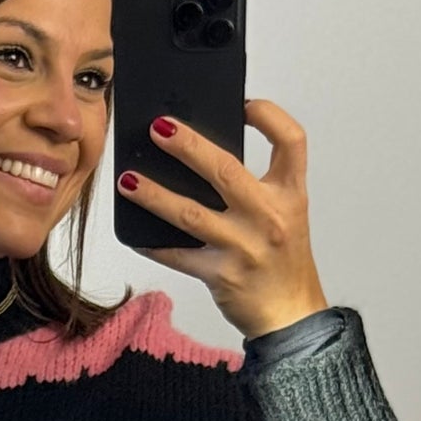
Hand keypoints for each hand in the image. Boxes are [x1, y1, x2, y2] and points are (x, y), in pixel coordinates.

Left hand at [116, 98, 327, 338]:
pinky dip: (154, 244)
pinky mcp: (222, 275)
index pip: (291, 140)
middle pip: (225, 170)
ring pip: (191, 214)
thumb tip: (203, 158)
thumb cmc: (283, 262)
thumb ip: (256, 186)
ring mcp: (245, 247)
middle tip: (158, 128)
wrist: (291, 315)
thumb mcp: (285, 215)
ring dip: (154, 195)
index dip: (269, 116)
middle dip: (188, 146)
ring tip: (128, 180)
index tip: (244, 104)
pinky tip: (134, 232)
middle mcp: (269, 217)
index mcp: (290, 194)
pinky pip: (179, 256)